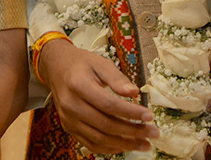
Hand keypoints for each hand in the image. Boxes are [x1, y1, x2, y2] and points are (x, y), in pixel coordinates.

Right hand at [39, 38, 156, 153]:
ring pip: (99, 138)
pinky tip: (125, 145)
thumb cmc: (81, 64)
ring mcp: (68, 118)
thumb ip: (117, 78)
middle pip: (105, 124)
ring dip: (125, 144)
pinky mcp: (68, 127)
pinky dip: (110, 148)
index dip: (131, 113)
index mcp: (78, 84)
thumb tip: (135, 92)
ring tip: (145, 144)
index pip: (108, 104)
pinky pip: (90, 144)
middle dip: (133, 132)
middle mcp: (70, 104)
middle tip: (153, 133)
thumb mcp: (100, 63)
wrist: (56, 68)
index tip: (150, 116)